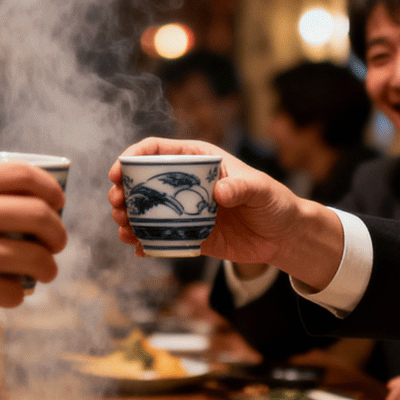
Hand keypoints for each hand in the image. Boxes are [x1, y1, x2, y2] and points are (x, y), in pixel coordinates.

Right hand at [0, 159, 67, 348]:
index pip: (24, 174)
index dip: (50, 189)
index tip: (55, 201)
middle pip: (40, 214)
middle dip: (56, 229)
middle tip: (55, 239)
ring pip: (37, 257)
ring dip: (47, 265)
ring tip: (44, 271)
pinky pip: (16, 291)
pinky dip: (17, 293)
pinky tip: (7, 292)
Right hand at [108, 138, 343, 288]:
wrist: (282, 235)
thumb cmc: (273, 202)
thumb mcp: (259, 190)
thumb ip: (240, 188)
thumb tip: (218, 192)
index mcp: (198, 160)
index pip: (156, 151)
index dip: (132, 158)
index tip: (118, 172)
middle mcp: (184, 183)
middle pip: (142, 182)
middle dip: (123, 192)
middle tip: (116, 205)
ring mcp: (183, 210)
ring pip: (146, 211)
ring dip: (128, 219)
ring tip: (123, 229)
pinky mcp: (187, 235)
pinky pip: (159, 238)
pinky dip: (144, 243)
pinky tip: (138, 248)